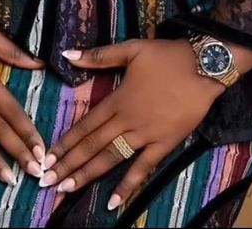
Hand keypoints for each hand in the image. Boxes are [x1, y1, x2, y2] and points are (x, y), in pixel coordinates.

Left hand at [39, 38, 224, 211]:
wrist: (204, 66)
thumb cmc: (166, 56)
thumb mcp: (131, 49)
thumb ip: (99, 56)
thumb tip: (67, 55)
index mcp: (117, 99)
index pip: (85, 126)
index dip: (65, 143)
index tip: (47, 158)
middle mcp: (127, 121)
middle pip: (92, 146)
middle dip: (69, 164)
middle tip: (47, 181)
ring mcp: (146, 135)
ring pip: (111, 158)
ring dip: (88, 175)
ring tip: (67, 189)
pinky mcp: (165, 144)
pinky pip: (143, 168)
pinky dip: (128, 185)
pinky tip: (113, 201)